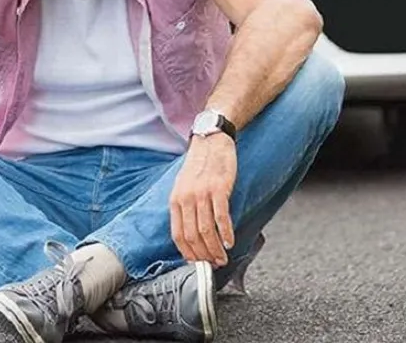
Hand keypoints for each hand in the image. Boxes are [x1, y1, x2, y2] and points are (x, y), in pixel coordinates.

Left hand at [170, 134, 236, 267]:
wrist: (211, 140)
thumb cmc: (199, 166)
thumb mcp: (184, 187)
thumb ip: (185, 208)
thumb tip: (191, 234)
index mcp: (175, 200)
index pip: (177, 235)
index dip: (188, 253)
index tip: (197, 264)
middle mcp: (186, 198)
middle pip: (192, 236)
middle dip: (203, 255)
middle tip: (214, 265)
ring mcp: (202, 193)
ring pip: (206, 230)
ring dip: (215, 249)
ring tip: (223, 258)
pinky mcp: (219, 188)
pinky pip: (221, 217)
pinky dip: (226, 233)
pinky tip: (230, 242)